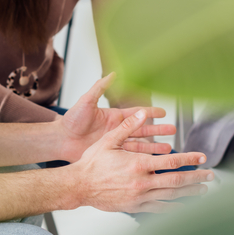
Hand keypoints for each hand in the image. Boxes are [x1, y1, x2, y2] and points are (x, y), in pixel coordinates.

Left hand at [58, 74, 173, 161]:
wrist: (60, 140)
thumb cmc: (71, 120)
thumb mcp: (86, 102)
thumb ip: (100, 88)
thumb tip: (113, 73)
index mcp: (113, 116)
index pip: (137, 113)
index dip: (151, 112)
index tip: (164, 112)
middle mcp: (117, 129)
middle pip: (142, 129)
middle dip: (158, 130)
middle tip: (173, 130)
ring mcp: (114, 143)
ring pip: (139, 145)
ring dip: (153, 146)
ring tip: (169, 148)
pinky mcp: (110, 155)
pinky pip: (129, 157)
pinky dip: (141, 158)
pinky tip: (152, 161)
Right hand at [70, 109, 212, 212]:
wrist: (79, 186)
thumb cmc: (92, 163)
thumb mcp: (108, 140)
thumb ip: (127, 127)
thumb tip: (143, 114)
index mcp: (138, 164)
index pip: (171, 161)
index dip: (189, 159)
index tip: (202, 158)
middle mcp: (141, 182)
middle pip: (176, 180)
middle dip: (196, 177)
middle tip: (210, 176)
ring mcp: (139, 197)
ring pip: (171, 196)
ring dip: (189, 192)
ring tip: (203, 190)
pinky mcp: (135, 207)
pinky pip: (159, 209)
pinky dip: (174, 207)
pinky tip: (184, 206)